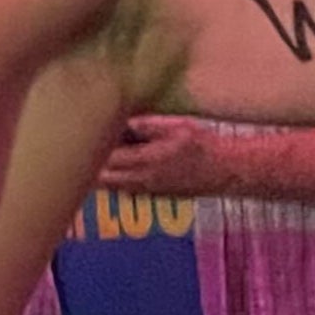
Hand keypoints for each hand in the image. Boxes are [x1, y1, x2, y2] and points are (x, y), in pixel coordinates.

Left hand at [98, 117, 232, 197]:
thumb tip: (123, 119)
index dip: (93, 147)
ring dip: (102, 173)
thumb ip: (148, 124)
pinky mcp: (155, 196)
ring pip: (112, 187)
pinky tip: (119, 165)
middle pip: (103, 178)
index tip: (88, 132)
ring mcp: (149, 191)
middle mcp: (144, 180)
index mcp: (148, 160)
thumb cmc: (205, 145)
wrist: (227, 171)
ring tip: (99, 154)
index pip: (108, 158)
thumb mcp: (178, 127)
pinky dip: (116, 180)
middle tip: (87, 145)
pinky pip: (125, 191)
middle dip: (91, 164)